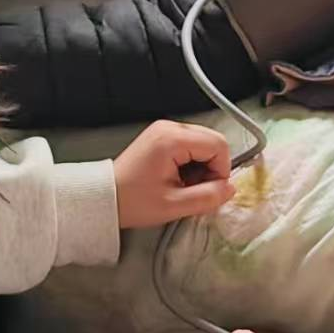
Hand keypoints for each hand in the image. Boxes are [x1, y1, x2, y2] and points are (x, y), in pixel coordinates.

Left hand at [113, 121, 234, 229]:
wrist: (104, 197)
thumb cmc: (132, 200)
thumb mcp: (174, 205)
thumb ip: (208, 197)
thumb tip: (229, 189)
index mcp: (172, 139)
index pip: (218, 145)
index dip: (221, 170)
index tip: (211, 189)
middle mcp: (169, 127)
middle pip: (212, 141)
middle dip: (212, 167)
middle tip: (196, 189)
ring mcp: (163, 130)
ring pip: (203, 143)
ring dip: (201, 166)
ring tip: (183, 185)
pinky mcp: (160, 136)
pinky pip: (189, 145)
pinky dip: (190, 162)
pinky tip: (178, 178)